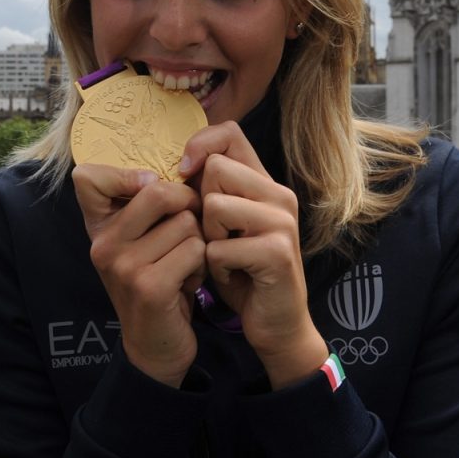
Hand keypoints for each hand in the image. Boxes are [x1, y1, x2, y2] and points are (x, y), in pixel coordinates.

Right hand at [72, 163, 205, 386]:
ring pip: (186, 222)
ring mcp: (122, 266)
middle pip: (158, 190)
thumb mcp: (139, 241)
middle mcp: (102, 244)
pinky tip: (189, 283)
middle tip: (188, 229)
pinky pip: (195, 250)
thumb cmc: (157, 282)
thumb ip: (144, 204)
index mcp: (97, 227)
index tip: (149, 188)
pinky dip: (202, 265)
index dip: (126, 173)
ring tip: (184, 265)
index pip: (87, 176)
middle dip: (187, 206)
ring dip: (198, 243)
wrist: (155, 347)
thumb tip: (182, 162)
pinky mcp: (149, 287)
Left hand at [181, 123, 326, 388]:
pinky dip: (216, 267)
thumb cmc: (242, 272)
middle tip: (214, 236)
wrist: (275, 324)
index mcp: (264, 183)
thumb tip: (178, 163)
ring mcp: (281, 222)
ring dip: (207, 238)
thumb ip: (210, 192)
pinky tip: (232, 276)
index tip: (183, 173)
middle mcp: (278, 195)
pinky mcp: (276, 251)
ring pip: (215, 206)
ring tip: (223, 256)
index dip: (199, 146)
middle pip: (216, 169)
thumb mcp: (222, 225)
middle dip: (201, 206)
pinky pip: (220, 247)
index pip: (229, 134)